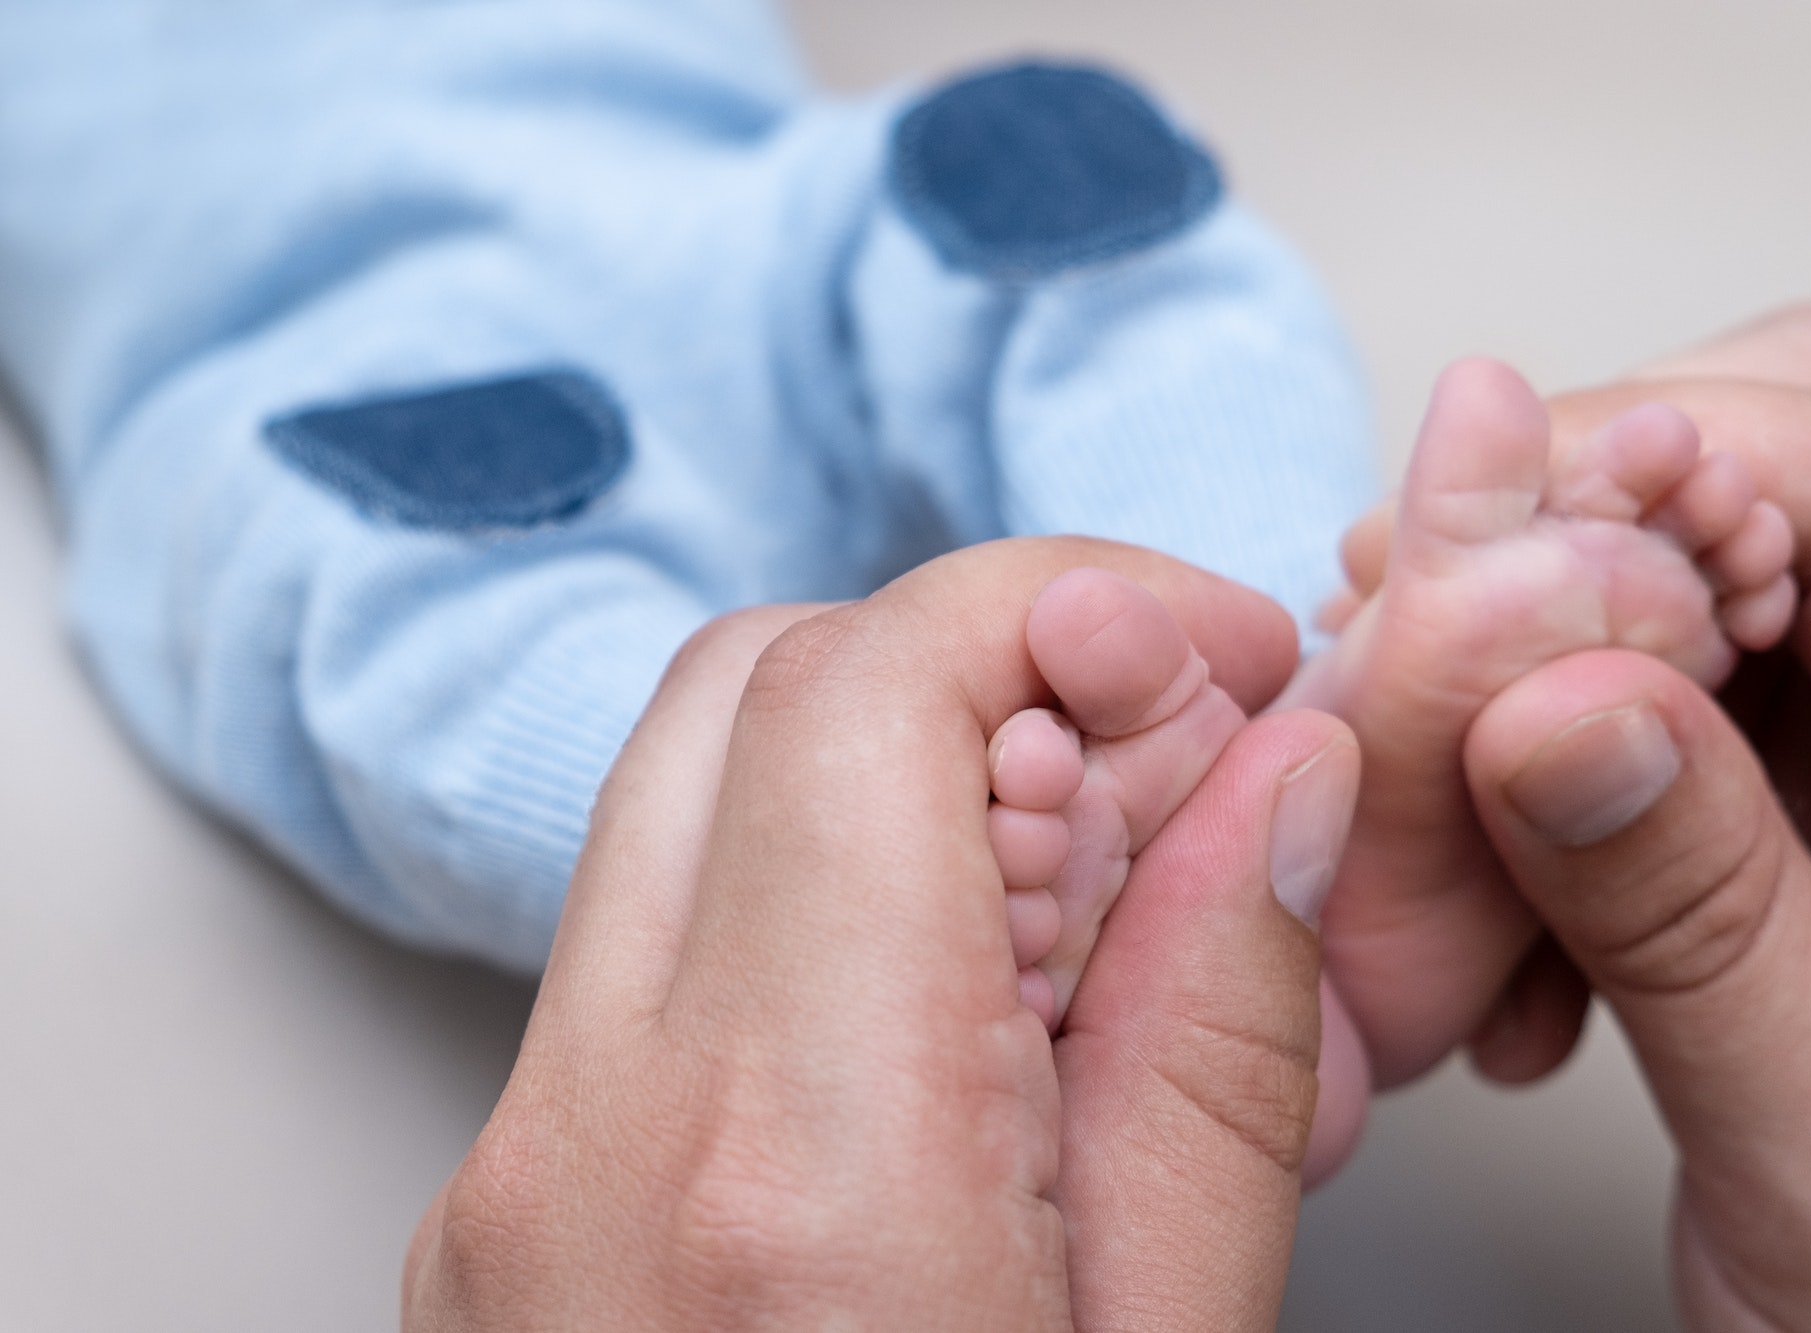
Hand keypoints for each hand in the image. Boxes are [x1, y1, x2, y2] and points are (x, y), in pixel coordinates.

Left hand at [401, 537, 1364, 1329]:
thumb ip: (1217, 1047)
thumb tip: (1270, 792)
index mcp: (800, 1168)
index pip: (868, 686)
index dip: (1067, 603)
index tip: (1212, 654)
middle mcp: (596, 1139)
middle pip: (751, 688)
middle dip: (978, 670)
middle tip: (1152, 781)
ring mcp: (513, 1175)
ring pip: (683, 806)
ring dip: (887, 785)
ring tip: (1062, 931)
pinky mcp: (496, 1217)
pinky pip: (640, 958)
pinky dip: (804, 919)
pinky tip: (942, 1044)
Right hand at [1458, 308, 1810, 1327]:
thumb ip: (1704, 925)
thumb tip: (1547, 700)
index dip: (1646, 481)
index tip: (1457, 564)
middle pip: (1784, 477)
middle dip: (1583, 546)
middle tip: (1439, 667)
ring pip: (1685, 590)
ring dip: (1534, 683)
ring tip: (1454, 849)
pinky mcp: (1802, 820)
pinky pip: (1640, 716)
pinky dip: (1533, 791)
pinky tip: (1509, 942)